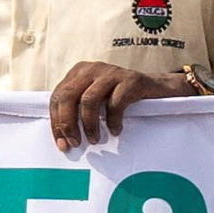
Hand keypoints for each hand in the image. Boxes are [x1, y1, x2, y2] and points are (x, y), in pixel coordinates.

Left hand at [48, 60, 173, 153]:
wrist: (157, 89)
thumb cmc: (121, 98)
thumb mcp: (96, 100)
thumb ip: (78, 112)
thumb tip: (63, 141)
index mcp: (78, 72)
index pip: (57, 97)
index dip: (56, 122)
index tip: (62, 143)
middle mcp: (91, 69)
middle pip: (67, 96)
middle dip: (67, 123)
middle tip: (75, 143)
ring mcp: (111, 72)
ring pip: (88, 100)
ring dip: (89, 124)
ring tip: (95, 140)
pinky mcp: (130, 80)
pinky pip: (114, 103)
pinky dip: (112, 121)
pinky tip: (115, 130)